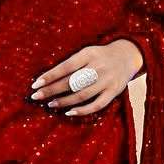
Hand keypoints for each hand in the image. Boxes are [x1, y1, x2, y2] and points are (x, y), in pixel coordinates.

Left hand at [28, 39, 143, 116]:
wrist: (128, 55)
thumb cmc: (100, 55)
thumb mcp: (87, 52)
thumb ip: (72, 63)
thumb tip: (48, 77)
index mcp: (89, 54)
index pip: (65, 67)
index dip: (50, 76)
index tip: (35, 84)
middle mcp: (98, 67)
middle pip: (71, 82)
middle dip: (52, 90)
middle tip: (36, 96)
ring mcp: (107, 81)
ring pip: (82, 94)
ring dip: (64, 101)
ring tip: (50, 104)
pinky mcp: (114, 92)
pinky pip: (97, 104)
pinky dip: (82, 110)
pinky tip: (69, 112)